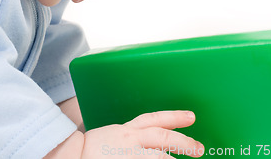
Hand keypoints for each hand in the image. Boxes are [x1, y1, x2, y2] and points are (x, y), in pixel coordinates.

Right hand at [81, 110, 203, 157]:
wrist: (70, 155)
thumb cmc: (92, 149)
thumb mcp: (115, 135)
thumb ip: (134, 137)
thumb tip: (155, 141)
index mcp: (128, 130)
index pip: (155, 119)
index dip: (175, 116)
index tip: (191, 117)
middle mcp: (130, 140)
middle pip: (163, 137)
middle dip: (184, 142)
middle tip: (200, 148)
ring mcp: (129, 155)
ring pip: (159, 157)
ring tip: (190, 158)